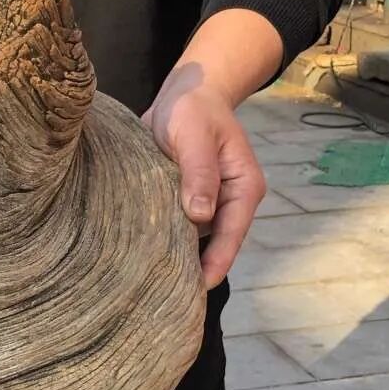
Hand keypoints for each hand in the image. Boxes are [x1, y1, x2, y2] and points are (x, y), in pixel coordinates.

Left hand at [144, 80, 265, 290]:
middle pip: (216, 243)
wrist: (185, 93)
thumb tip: (200, 214)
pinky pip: (178, 226)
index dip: (217, 261)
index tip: (199, 286)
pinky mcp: (186, 201)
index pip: (232, 232)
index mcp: (243, 187)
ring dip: (179, 255)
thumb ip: (198, 172)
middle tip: (170, 296)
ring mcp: (208, 203)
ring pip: (196, 238)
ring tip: (155, 283)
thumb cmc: (193, 109)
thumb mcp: (194, 135)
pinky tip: (145, 255)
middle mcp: (229, 201)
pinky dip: (166, 238)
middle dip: (197, 267)